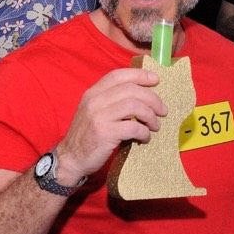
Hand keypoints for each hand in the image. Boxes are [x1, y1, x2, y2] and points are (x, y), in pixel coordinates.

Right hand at [55, 68, 165, 183]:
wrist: (70, 159)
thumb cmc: (87, 135)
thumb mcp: (94, 111)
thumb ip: (111, 101)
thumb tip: (142, 96)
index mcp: (93, 92)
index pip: (118, 75)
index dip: (139, 75)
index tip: (156, 80)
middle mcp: (94, 101)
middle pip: (131, 89)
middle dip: (152, 98)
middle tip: (162, 110)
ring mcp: (98, 116)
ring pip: (134, 106)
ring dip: (150, 115)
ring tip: (155, 125)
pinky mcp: (104, 133)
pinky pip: (133, 127)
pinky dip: (144, 132)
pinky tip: (145, 138)